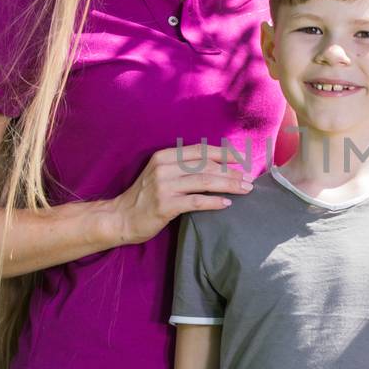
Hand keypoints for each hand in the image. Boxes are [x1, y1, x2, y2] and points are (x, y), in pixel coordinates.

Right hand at [109, 143, 251, 245]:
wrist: (119, 218)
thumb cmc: (145, 197)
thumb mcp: (161, 174)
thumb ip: (183, 168)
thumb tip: (218, 166)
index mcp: (164, 156)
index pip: (201, 151)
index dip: (224, 154)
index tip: (243, 159)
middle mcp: (164, 167)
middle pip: (206, 165)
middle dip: (231, 171)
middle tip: (249, 179)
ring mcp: (163, 186)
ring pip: (204, 181)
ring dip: (228, 185)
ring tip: (245, 190)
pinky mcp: (165, 205)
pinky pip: (196, 201)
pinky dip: (214, 202)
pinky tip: (226, 204)